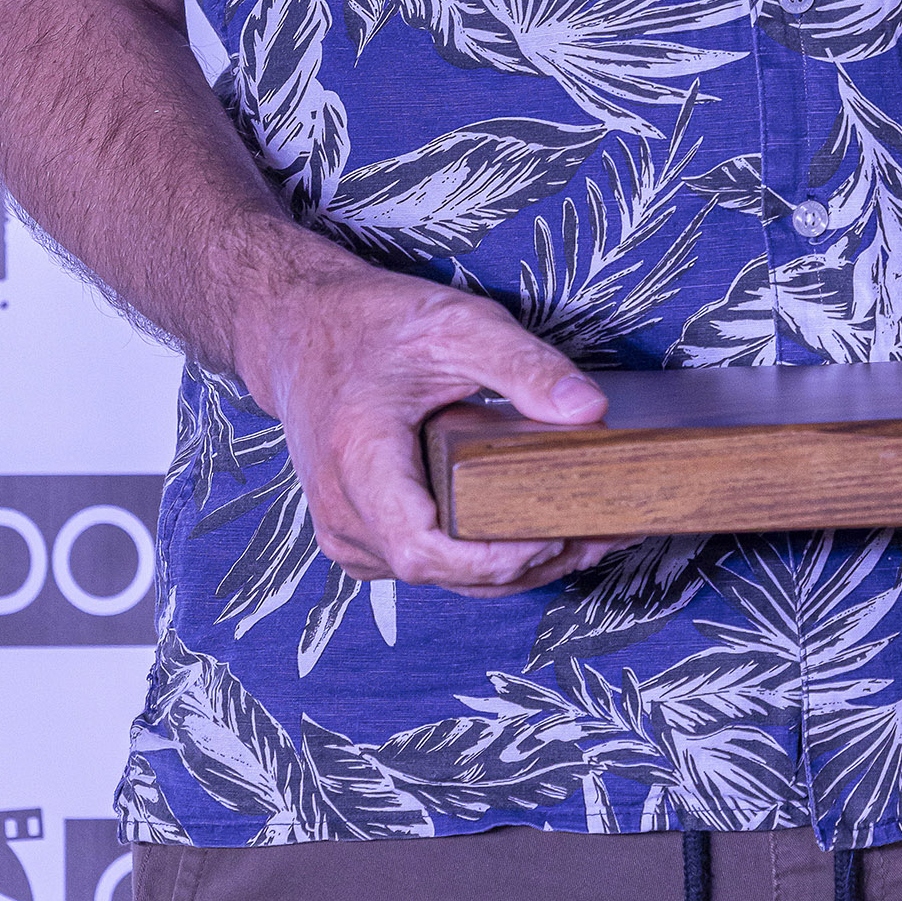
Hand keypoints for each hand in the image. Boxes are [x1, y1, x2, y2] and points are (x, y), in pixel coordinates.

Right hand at [236, 241, 619, 599]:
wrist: (298, 329)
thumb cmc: (371, 323)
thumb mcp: (455, 324)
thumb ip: (524, 365)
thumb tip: (589, 411)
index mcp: (358, 463)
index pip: (423, 551)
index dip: (493, 559)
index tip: (555, 533)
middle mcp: (344, 515)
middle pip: (443, 573)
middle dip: (527, 562)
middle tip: (603, 532)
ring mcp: (348, 533)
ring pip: (439, 577)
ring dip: (512, 567)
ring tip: (588, 535)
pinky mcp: (362, 535)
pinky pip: (428, 563)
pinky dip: (481, 556)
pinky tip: (535, 531)